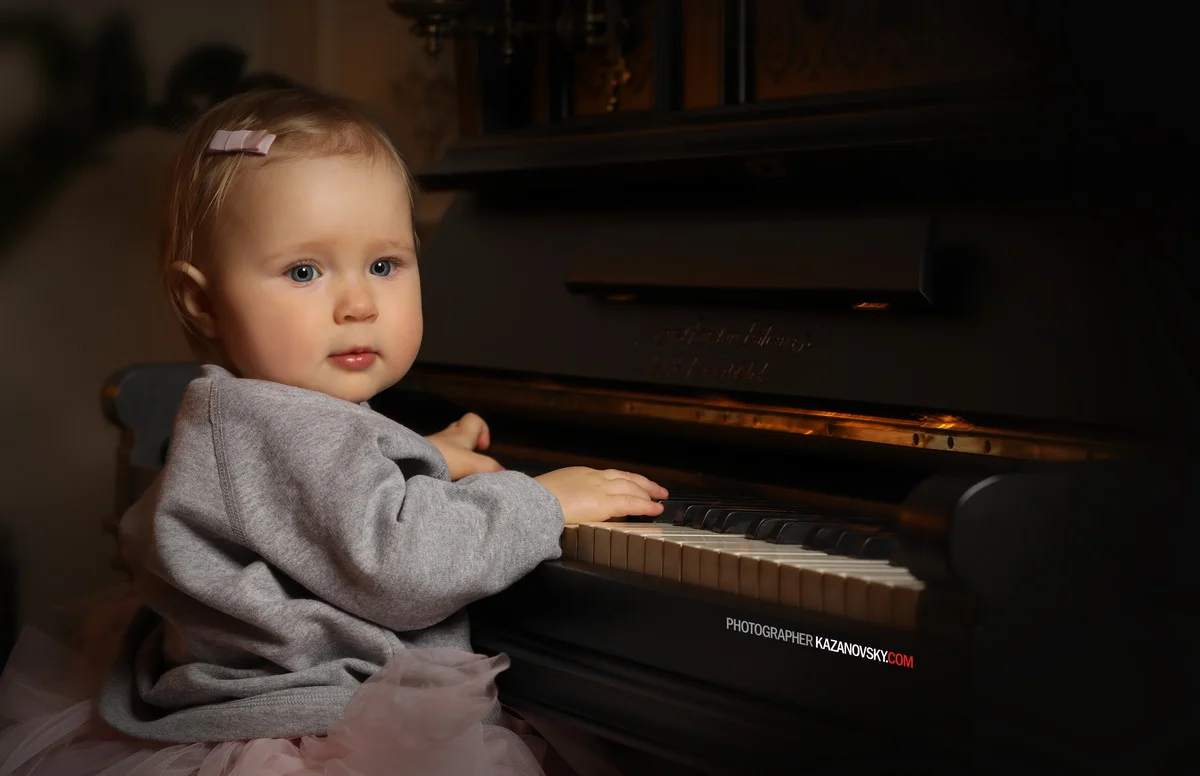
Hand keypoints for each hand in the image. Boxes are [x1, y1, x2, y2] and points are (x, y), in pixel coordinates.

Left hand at [425, 413, 503, 480]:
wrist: (408, 466)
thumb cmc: (443, 460)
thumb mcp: (471, 464)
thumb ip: (489, 468)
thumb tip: (504, 474)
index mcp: (460, 434)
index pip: (473, 419)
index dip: (482, 430)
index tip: (482, 448)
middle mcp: (445, 437)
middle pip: (459, 431)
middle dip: (467, 444)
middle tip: (471, 462)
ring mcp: (430, 446)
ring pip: (446, 445)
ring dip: (453, 456)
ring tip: (457, 474)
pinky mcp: (419, 458)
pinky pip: (434, 457)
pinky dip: (440, 466)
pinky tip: (442, 479)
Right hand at [534, 467, 667, 523]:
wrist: (528, 503)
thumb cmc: (532, 501)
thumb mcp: (546, 492)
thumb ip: (559, 496)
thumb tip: (560, 503)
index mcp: (578, 474)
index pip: (608, 476)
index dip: (623, 480)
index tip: (631, 485)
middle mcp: (592, 477)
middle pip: (624, 478)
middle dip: (642, 483)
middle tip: (656, 489)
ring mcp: (599, 488)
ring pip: (631, 487)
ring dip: (648, 492)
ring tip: (660, 498)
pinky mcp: (603, 502)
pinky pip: (631, 502)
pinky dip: (646, 505)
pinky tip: (655, 509)